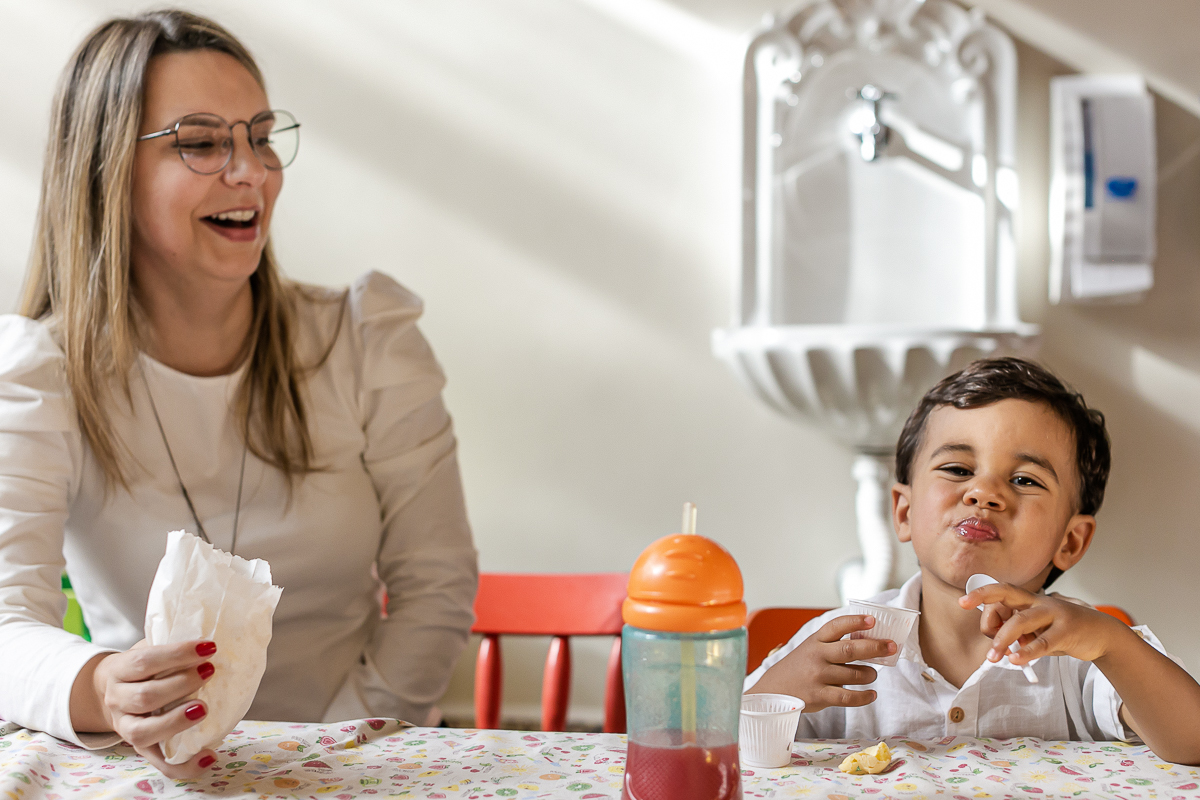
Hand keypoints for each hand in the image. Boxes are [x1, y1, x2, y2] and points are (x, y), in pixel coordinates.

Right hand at [85, 640, 220, 778]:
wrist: (110, 689)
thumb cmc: (141, 666)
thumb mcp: (147, 648)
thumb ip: (169, 644)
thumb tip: (211, 643)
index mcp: (119, 670)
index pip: (144, 662)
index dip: (176, 654)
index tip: (209, 647)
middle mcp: (117, 700)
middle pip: (144, 697)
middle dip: (180, 685)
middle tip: (210, 672)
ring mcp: (126, 728)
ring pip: (144, 732)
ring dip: (176, 722)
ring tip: (204, 709)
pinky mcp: (141, 749)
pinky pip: (160, 763)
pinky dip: (185, 765)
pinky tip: (209, 756)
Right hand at [746, 615, 895, 712]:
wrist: (774, 690)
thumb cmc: (799, 667)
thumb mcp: (810, 648)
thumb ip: (833, 645)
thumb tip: (869, 642)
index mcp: (815, 640)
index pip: (837, 626)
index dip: (855, 621)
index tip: (873, 620)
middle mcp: (817, 655)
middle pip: (850, 649)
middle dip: (874, 647)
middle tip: (891, 646)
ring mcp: (818, 675)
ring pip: (853, 674)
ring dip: (870, 674)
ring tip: (873, 674)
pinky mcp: (819, 695)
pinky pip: (848, 697)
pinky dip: (864, 697)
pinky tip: (872, 694)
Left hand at [959, 582, 1124, 665]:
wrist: (1102, 634)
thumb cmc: (1063, 631)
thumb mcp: (1038, 631)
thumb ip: (1019, 636)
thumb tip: (999, 648)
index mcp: (1029, 600)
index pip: (1001, 593)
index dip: (982, 597)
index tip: (964, 602)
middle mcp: (1039, 602)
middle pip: (1007, 592)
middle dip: (984, 595)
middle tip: (962, 603)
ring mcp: (1054, 614)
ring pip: (1021, 621)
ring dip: (1003, 639)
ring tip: (993, 656)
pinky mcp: (1067, 631)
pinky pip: (1043, 642)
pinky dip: (1028, 652)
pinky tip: (1015, 660)